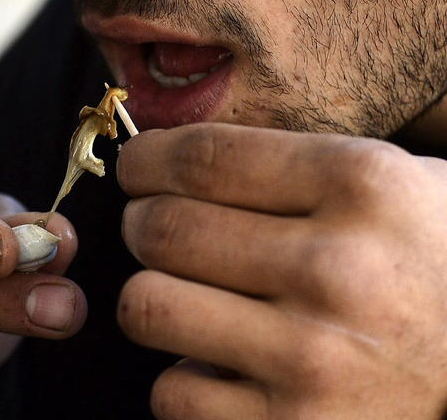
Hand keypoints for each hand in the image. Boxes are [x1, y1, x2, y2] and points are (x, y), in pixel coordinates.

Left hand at [116, 123, 446, 419]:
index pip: (201, 158)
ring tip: (184, 295)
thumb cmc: (439, 264)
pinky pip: (174, 395)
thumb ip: (290, 166)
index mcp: (361, 186)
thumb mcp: (394, 184)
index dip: (145, 159)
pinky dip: (182, 377)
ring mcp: (314, 359)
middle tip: (152, 226)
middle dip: (139, 222)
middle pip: (161, 230)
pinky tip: (220, 362)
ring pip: (147, 308)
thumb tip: (175, 161)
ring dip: (151, 297)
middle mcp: (336, 270)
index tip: (137, 168)